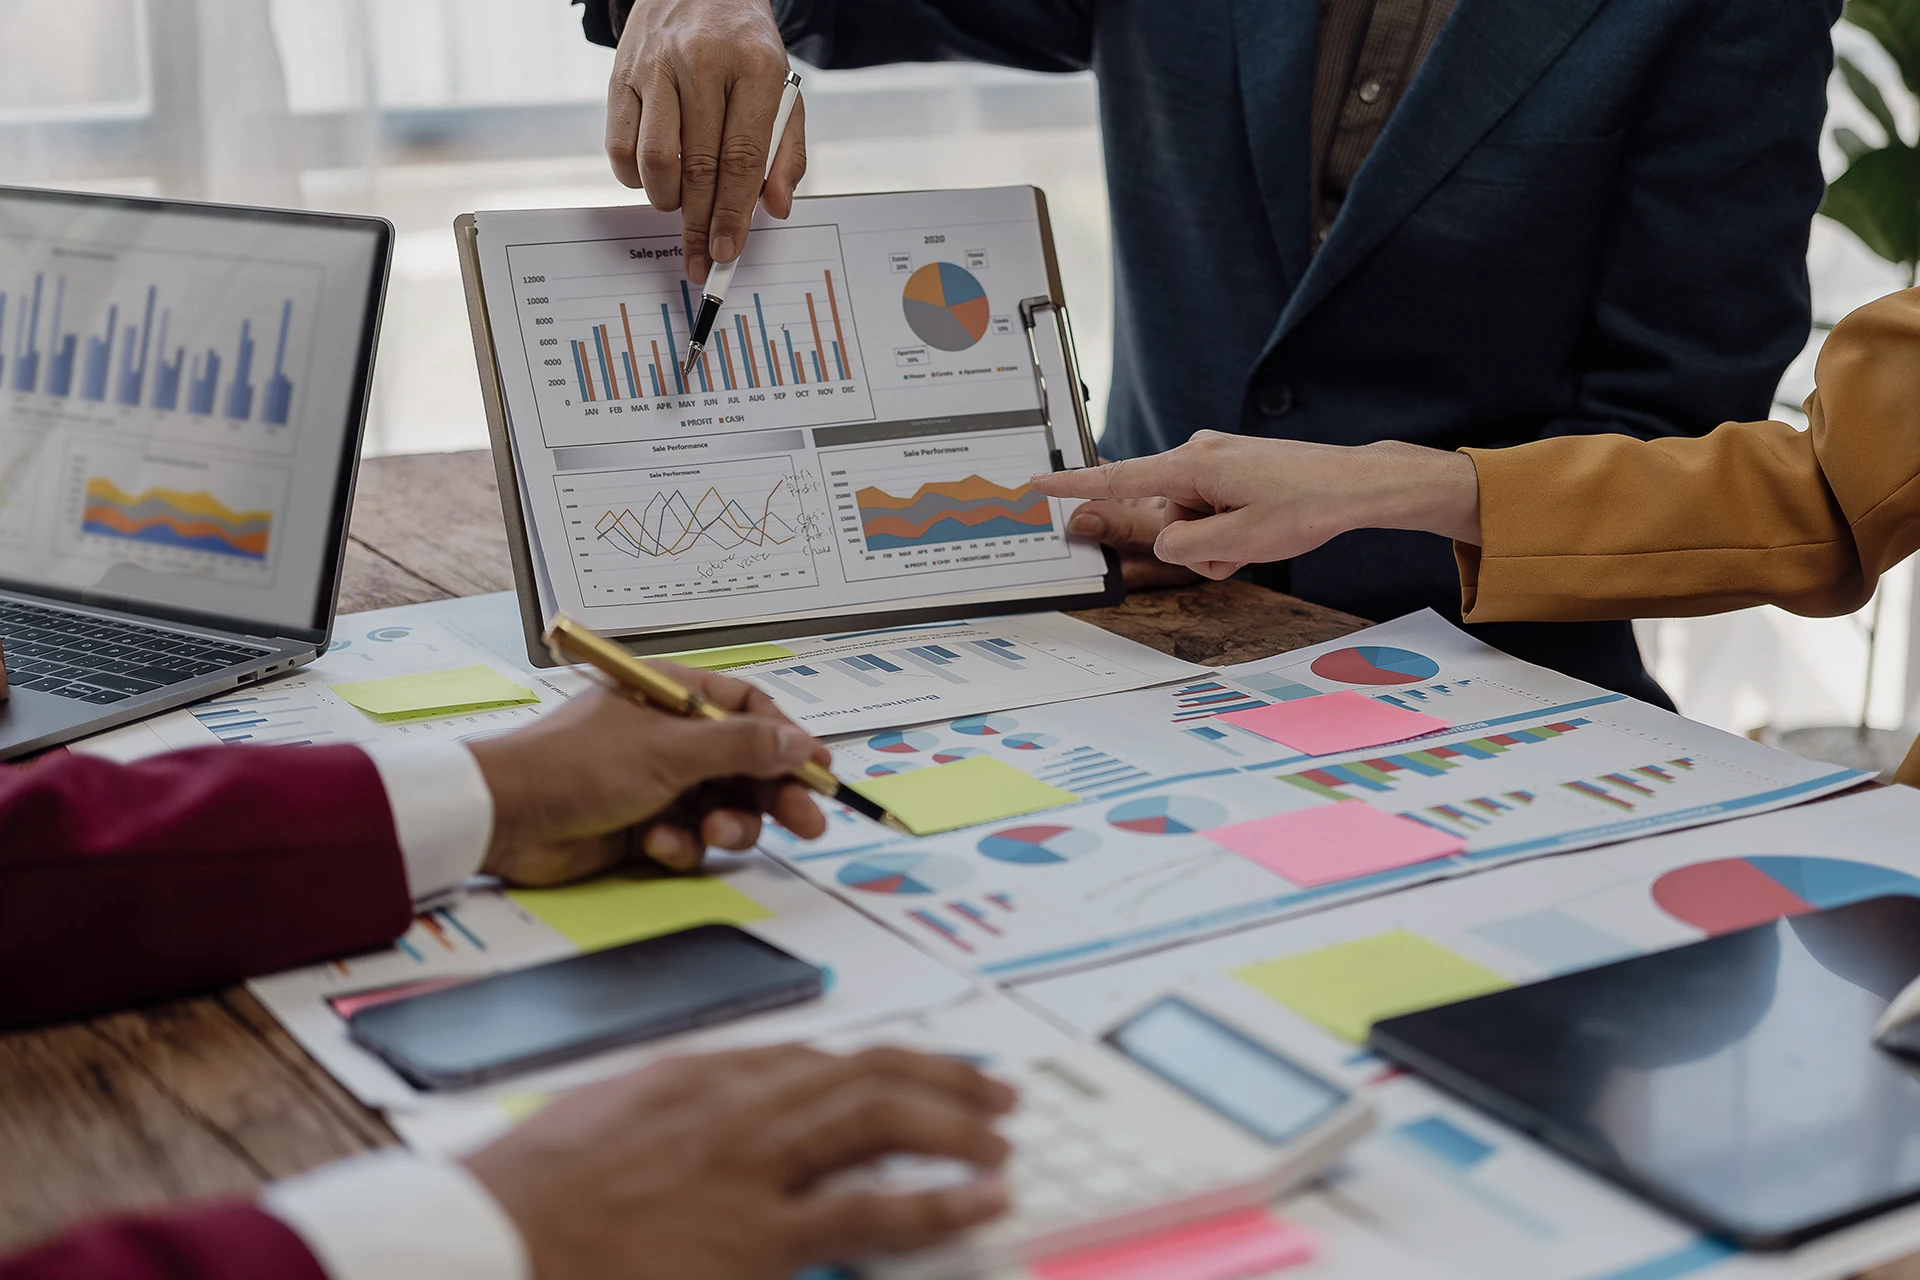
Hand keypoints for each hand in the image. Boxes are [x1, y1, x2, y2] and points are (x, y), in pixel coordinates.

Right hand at [464, 1045, 1015, 1279]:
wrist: (480, 1246)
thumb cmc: (525, 1199)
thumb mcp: (602, 1126)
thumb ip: (671, 1121)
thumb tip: (710, 1134)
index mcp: (697, 1078)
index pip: (813, 1059)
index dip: (881, 1065)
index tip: (919, 1074)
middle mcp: (734, 1106)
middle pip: (862, 1072)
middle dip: (940, 1078)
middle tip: (992, 1093)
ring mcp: (748, 1169)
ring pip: (877, 1119)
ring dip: (953, 1122)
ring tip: (1000, 1136)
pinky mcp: (754, 1238)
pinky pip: (867, 1210)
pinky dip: (934, 1199)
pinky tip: (979, 1196)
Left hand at [467, 665, 828, 884]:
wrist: (507, 818)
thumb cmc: (577, 765)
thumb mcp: (670, 750)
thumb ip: (741, 747)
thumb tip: (798, 741)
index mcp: (674, 697)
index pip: (749, 709)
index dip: (787, 738)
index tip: (819, 769)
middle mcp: (668, 736)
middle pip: (745, 763)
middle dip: (774, 793)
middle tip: (807, 822)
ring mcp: (656, 781)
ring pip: (723, 805)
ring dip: (727, 824)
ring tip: (714, 832)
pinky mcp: (643, 824)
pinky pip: (689, 836)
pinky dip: (682, 844)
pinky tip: (659, 845)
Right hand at [607, 0, 806, 282]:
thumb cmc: (745, 49)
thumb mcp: (783, 89)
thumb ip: (786, 152)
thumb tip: (775, 208)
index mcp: (755, 68)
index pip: (743, 158)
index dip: (733, 214)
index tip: (727, 252)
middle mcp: (702, 64)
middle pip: (699, 167)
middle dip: (699, 225)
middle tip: (700, 261)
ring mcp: (656, 67)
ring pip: (655, 160)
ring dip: (668, 201)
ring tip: (681, 205)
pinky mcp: (621, 73)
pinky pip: (619, 144)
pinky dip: (634, 177)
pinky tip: (652, 178)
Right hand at [1034, 432, 1481, 580]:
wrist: (1356, 484)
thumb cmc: (1304, 506)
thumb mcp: (1235, 542)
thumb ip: (1182, 546)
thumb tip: (1165, 540)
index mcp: (1192, 465)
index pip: (1119, 478)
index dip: (1074, 486)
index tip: (1037, 483)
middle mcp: (1199, 454)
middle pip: (1166, 516)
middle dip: (1197, 542)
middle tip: (1243, 543)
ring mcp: (1217, 460)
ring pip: (1192, 520)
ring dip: (1219, 540)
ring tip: (1260, 534)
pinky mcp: (1234, 469)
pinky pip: (1213, 511)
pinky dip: (1231, 529)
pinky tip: (1262, 527)